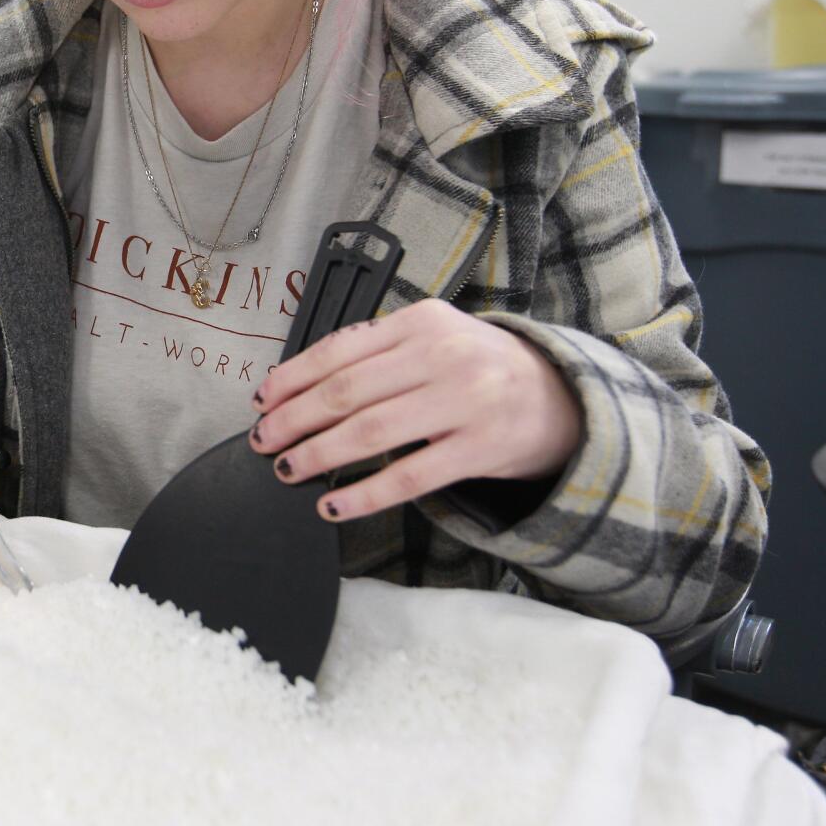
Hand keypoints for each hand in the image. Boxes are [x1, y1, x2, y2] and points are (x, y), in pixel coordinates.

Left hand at [248, 300, 582, 522]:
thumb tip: (299, 385)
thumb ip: (378, 351)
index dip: (292, 378)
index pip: (340, 349)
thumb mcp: (435, 337)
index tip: (263, 401)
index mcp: (422, 322)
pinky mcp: (480, 448)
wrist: (562, 395)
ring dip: (319, 454)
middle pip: (346, 391)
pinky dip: (363, 494)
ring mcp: (464, 402)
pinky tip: (333, 504)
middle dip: (294, 419)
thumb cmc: (481, 368)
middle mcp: (443, 356)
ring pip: (370, 432)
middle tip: (264, 441)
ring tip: (289, 469)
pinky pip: (408, 477)